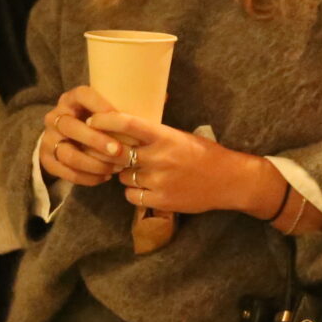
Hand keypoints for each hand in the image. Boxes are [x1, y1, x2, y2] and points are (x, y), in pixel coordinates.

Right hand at [38, 85, 124, 187]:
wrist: (67, 140)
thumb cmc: (97, 124)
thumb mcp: (103, 112)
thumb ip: (122, 110)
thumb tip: (161, 102)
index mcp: (71, 99)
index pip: (83, 95)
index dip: (101, 106)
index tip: (121, 117)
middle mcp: (55, 117)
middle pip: (71, 127)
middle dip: (96, 140)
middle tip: (118, 150)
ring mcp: (48, 138)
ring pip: (68, 153)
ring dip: (93, 163)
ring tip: (113, 169)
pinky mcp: (46, 159)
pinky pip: (65, 171)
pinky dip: (86, 177)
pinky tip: (103, 178)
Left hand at [87, 111, 288, 219]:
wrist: (229, 180)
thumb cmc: (204, 153)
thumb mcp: (179, 136)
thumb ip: (154, 133)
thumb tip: (125, 124)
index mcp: (164, 136)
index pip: (126, 123)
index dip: (105, 121)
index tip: (92, 120)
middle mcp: (159, 157)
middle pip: (117, 153)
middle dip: (111, 154)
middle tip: (111, 153)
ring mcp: (159, 180)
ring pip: (123, 177)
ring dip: (125, 175)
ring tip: (141, 173)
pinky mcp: (161, 201)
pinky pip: (132, 196)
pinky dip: (134, 193)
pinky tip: (145, 189)